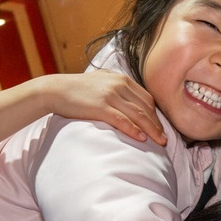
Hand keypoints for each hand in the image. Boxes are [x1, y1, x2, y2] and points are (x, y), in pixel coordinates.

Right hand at [49, 71, 165, 145]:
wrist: (55, 90)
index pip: (146, 98)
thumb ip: (117, 87)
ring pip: (138, 114)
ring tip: (160, 142)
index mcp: (121, 78)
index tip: (161, 128)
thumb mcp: (101, 82)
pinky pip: (122, 120)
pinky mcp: (100, 106)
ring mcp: (110, 95)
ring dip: (151, 129)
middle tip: (165, 139)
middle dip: (157, 124)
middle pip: (146, 107)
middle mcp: (119, 84)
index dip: (156, 114)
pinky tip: (142, 138)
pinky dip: (134, 129)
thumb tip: (130, 100)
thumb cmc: (76, 89)